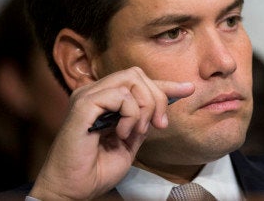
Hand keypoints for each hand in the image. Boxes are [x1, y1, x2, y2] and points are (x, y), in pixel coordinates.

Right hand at [29, 67, 194, 199]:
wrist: (74, 189)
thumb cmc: (97, 169)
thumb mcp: (132, 140)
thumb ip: (144, 119)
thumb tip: (167, 100)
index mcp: (104, 99)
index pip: (138, 81)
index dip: (165, 84)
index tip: (189, 89)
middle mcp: (93, 93)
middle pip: (138, 75)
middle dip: (157, 98)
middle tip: (157, 126)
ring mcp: (86, 96)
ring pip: (131, 80)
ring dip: (144, 107)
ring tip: (137, 132)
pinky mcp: (82, 105)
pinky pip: (120, 95)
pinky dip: (131, 114)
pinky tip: (122, 133)